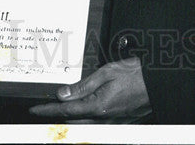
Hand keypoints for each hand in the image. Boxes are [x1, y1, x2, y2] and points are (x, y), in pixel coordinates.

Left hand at [29, 57, 151, 121]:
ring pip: (84, 122)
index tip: (34, 110)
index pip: (66, 110)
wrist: (160, 82)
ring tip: (57, 109)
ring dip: (70, 117)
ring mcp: (112, 120)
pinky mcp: (119, 119)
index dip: (48, 111)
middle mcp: (104, 117)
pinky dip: (84, 116)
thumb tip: (63, 94)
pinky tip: (81, 108)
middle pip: (73, 120)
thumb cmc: (136, 75)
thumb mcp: (106, 73)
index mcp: (99, 106)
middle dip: (56, 116)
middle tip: (42, 109)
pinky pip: (96, 120)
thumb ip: (83, 86)